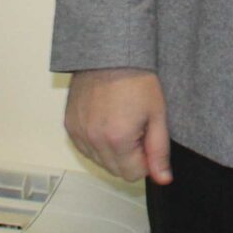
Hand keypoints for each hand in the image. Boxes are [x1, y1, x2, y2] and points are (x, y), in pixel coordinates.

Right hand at [64, 68, 172, 184]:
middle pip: (115, 171)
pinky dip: (96, 141)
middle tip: (135, 127)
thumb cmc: (136, 79)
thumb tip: (163, 179)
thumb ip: (159, 151)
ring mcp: (78, 132)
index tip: (147, 137)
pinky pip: (85, 147)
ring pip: (99, 161)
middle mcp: (93, 140)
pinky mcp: (69, 124)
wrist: (110, 52)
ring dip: (112, 150)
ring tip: (119, 120)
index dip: (145, 159)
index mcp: (117, 140)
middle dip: (129, 156)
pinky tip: (105, 120)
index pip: (133, 175)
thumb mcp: (158, 114)